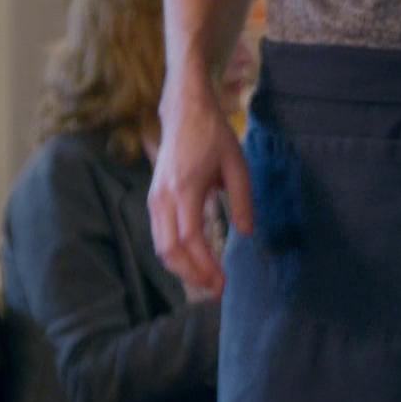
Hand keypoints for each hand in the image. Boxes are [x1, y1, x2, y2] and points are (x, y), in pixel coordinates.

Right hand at [149, 72, 253, 296]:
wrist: (184, 111)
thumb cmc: (213, 135)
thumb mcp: (237, 165)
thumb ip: (242, 200)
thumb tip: (246, 234)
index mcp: (185, 189)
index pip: (190, 239)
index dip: (205, 266)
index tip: (223, 282)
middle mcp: (164, 198)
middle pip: (170, 251)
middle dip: (192, 275)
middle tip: (217, 290)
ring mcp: (154, 199)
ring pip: (161, 247)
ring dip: (183, 269)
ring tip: (207, 281)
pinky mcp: (154, 199)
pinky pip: (160, 236)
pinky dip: (176, 255)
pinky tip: (195, 262)